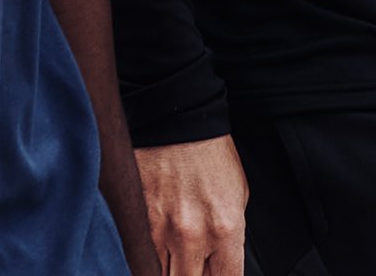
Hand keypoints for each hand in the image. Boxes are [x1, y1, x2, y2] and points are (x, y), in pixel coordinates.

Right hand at [136, 136, 247, 275]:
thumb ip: (230, 239)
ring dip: (171, 271)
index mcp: (226, 229)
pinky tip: (158, 251)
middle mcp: (193, 236)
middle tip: (194, 266)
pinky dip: (149, 261)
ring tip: (178, 257)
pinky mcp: (137, 220)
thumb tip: (221, 268)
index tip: (216, 275)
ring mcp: (161, 230)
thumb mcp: (238, 196)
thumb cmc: (211, 153)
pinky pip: (141, 259)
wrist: (178, 117)